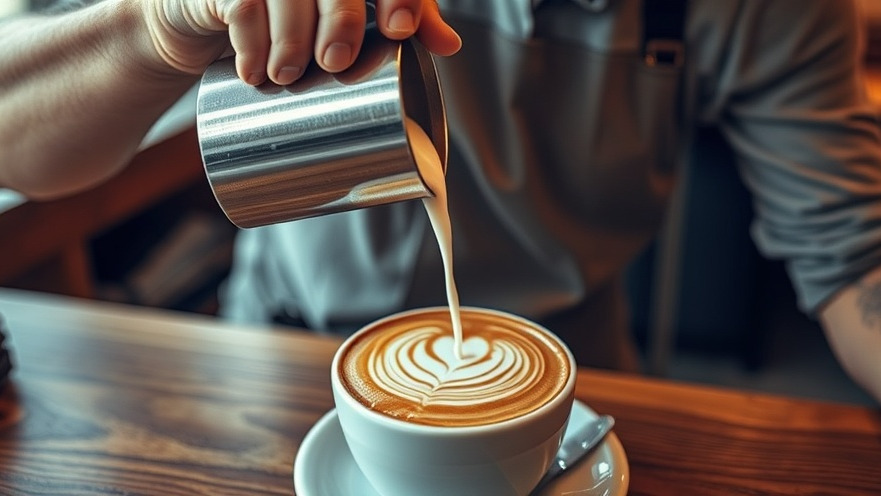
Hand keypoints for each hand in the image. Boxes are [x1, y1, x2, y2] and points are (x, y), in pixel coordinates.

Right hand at [142, 0, 460, 84]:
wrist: (209, 20)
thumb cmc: (292, 21)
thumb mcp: (349, 21)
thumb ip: (401, 21)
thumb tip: (450, 45)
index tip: (399, 29)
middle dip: (340, 18)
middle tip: (336, 62)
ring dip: (287, 37)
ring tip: (287, 76)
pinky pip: (237, 4)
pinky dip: (248, 41)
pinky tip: (254, 72)